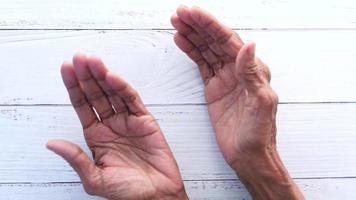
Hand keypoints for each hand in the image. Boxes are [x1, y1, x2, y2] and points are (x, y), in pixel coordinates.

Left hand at [47, 54, 187, 199]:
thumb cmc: (128, 192)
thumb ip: (76, 159)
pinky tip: (111, 77)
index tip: (66, 69)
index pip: (82, 107)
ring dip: (102, 77)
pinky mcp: (145, 121)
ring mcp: (128, 121)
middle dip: (86, 76)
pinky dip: (122, 88)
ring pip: (113, 93)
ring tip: (92, 61)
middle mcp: (111, 125)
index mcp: (96, 137)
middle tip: (78, 58)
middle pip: (96, 95)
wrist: (157, 197)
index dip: (74, 88)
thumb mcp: (95, 179)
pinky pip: (132, 101)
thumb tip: (52, 144)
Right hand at [172, 6, 303, 198]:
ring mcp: (225, 78)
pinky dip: (191, 51)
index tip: (193, 14)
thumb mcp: (260, 104)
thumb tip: (249, 45)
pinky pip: (201, 65)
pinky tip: (182, 41)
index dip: (210, 26)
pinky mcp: (214, 88)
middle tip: (180, 13)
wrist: (249, 156)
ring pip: (207, 50)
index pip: (228, 41)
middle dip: (198, 25)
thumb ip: (252, 74)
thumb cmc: (259, 134)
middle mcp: (239, 70)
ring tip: (177, 22)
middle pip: (215, 41)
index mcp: (253, 70)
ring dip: (193, 35)